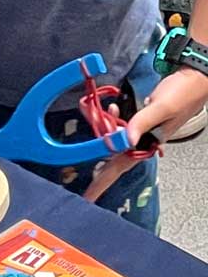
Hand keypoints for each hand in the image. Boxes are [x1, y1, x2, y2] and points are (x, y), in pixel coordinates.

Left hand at [85, 67, 207, 202]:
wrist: (194, 79)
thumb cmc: (182, 94)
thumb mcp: (161, 108)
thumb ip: (141, 122)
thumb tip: (124, 139)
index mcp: (148, 143)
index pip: (120, 166)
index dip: (103, 181)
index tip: (89, 197)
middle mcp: (143, 140)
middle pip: (113, 154)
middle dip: (97, 158)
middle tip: (83, 168)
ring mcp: (142, 130)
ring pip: (115, 137)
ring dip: (101, 129)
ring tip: (88, 113)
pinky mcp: (141, 118)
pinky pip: (120, 124)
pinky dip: (111, 117)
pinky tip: (111, 108)